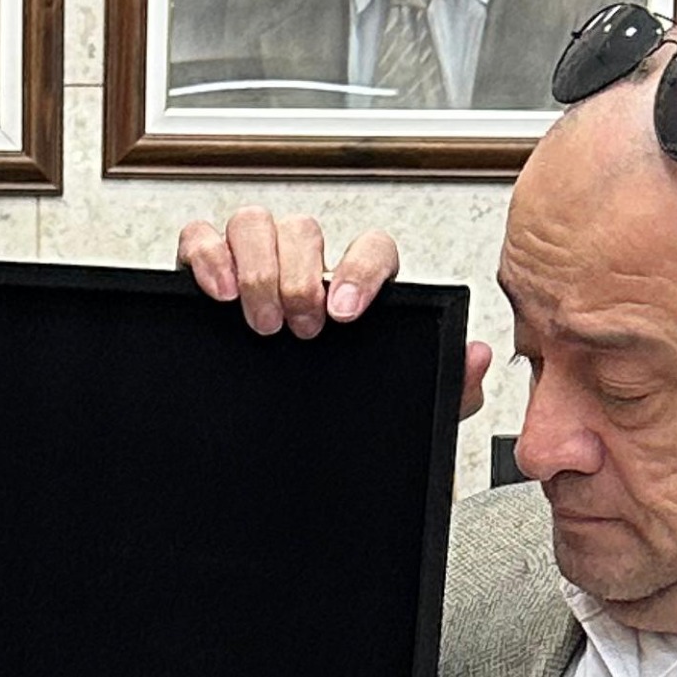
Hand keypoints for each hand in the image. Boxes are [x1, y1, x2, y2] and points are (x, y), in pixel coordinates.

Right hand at [175, 210, 494, 411]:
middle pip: (305, 230)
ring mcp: (253, 261)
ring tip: (262, 321)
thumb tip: (477, 355)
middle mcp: (305, 264)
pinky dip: (207, 256)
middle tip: (300, 327)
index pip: (371, 249)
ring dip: (258, 269)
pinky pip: (199, 236)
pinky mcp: (205, 269)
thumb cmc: (338, 410)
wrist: (274, 453)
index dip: (358, 270)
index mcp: (356, 287)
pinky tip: (219, 294)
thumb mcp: (399, 409)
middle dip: (301, 278)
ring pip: (254, 223)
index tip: (343, 313)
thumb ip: (452, 387)